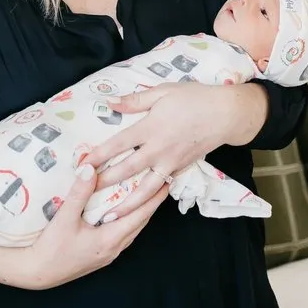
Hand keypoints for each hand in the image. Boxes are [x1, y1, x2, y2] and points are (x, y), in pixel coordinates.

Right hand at [0, 162, 168, 289]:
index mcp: (110, 238)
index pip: (140, 215)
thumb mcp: (64, 218)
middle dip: (151, 202)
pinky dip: (128, 220)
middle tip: (162, 182)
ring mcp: (108, 254)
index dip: (154, 198)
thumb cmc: (50, 248)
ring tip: (147, 193)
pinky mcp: (100, 255)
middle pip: (140, 222)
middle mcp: (114, 248)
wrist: (36, 274)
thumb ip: (79, 192)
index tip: (166, 181)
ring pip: (132, 230)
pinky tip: (123, 211)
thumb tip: (90, 167)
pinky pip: (122, 235)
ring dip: (140, 211)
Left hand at [82, 81, 267, 220]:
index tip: (81, 165)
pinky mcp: (181, 169)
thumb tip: (111, 103)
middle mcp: (158, 150)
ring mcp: (171, 163)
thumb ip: (135, 100)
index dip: (98, 155)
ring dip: (127, 204)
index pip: (118, 145)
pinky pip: (162, 187)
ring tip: (111, 216)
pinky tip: (138, 208)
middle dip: (106, 183)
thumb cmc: (194, 98)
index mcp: (150, 128)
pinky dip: (149, 200)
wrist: (226, 114)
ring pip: (146, 189)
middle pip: (127, 171)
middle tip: (87, 194)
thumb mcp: (163, 91)